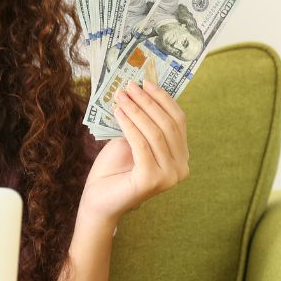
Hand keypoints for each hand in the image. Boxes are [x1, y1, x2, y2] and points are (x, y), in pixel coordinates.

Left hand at [76, 79, 190, 232]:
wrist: (99, 199)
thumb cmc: (114, 168)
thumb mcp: (131, 138)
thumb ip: (142, 121)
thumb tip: (141, 88)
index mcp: (181, 156)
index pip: (178, 121)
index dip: (163, 99)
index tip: (146, 81)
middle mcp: (181, 167)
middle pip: (168, 125)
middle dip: (148, 102)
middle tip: (130, 86)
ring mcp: (169, 176)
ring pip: (155, 133)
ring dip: (137, 110)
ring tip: (121, 96)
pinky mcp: (152, 180)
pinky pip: (142, 145)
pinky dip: (130, 126)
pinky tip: (118, 113)